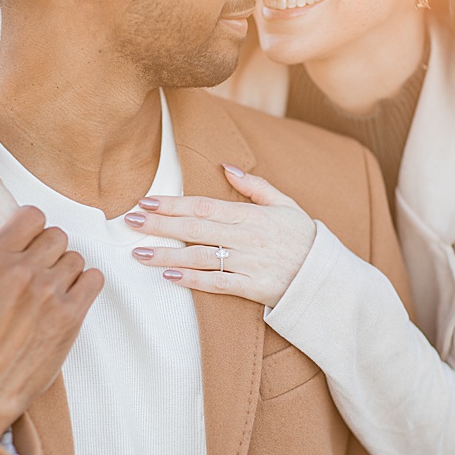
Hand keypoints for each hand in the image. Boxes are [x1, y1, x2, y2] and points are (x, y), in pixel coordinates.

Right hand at [0, 206, 102, 438]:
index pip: (30, 217)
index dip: (32, 225)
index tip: (31, 235)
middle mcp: (24, 272)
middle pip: (57, 236)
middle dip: (50, 248)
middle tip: (42, 266)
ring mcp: (51, 293)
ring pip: (76, 258)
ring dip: (68, 269)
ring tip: (54, 286)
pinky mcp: (71, 315)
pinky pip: (94, 280)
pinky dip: (87, 284)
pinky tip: (72, 295)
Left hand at [125, 163, 313, 307]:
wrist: (325, 277)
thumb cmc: (304, 239)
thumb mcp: (286, 206)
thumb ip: (256, 186)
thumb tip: (226, 168)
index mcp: (253, 215)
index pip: (204, 206)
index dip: (173, 203)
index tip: (146, 201)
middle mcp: (248, 238)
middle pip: (195, 228)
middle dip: (159, 224)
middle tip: (129, 221)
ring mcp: (249, 263)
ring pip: (200, 256)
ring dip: (167, 254)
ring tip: (138, 253)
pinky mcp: (253, 287)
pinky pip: (217, 283)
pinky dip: (192, 279)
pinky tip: (169, 275)